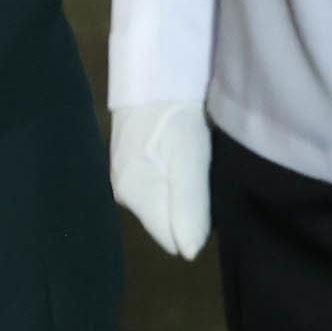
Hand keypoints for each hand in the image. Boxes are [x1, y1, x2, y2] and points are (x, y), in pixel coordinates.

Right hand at [110, 97, 211, 259]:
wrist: (154, 76)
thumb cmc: (175, 121)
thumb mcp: (189, 165)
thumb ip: (188, 211)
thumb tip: (187, 255)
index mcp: (135, 197)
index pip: (170, 237)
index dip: (194, 225)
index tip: (207, 200)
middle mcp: (124, 193)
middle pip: (165, 220)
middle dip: (186, 210)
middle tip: (204, 180)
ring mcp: (124, 175)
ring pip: (161, 202)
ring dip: (181, 192)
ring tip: (196, 166)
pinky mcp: (129, 160)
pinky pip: (157, 184)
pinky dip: (173, 177)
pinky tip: (183, 157)